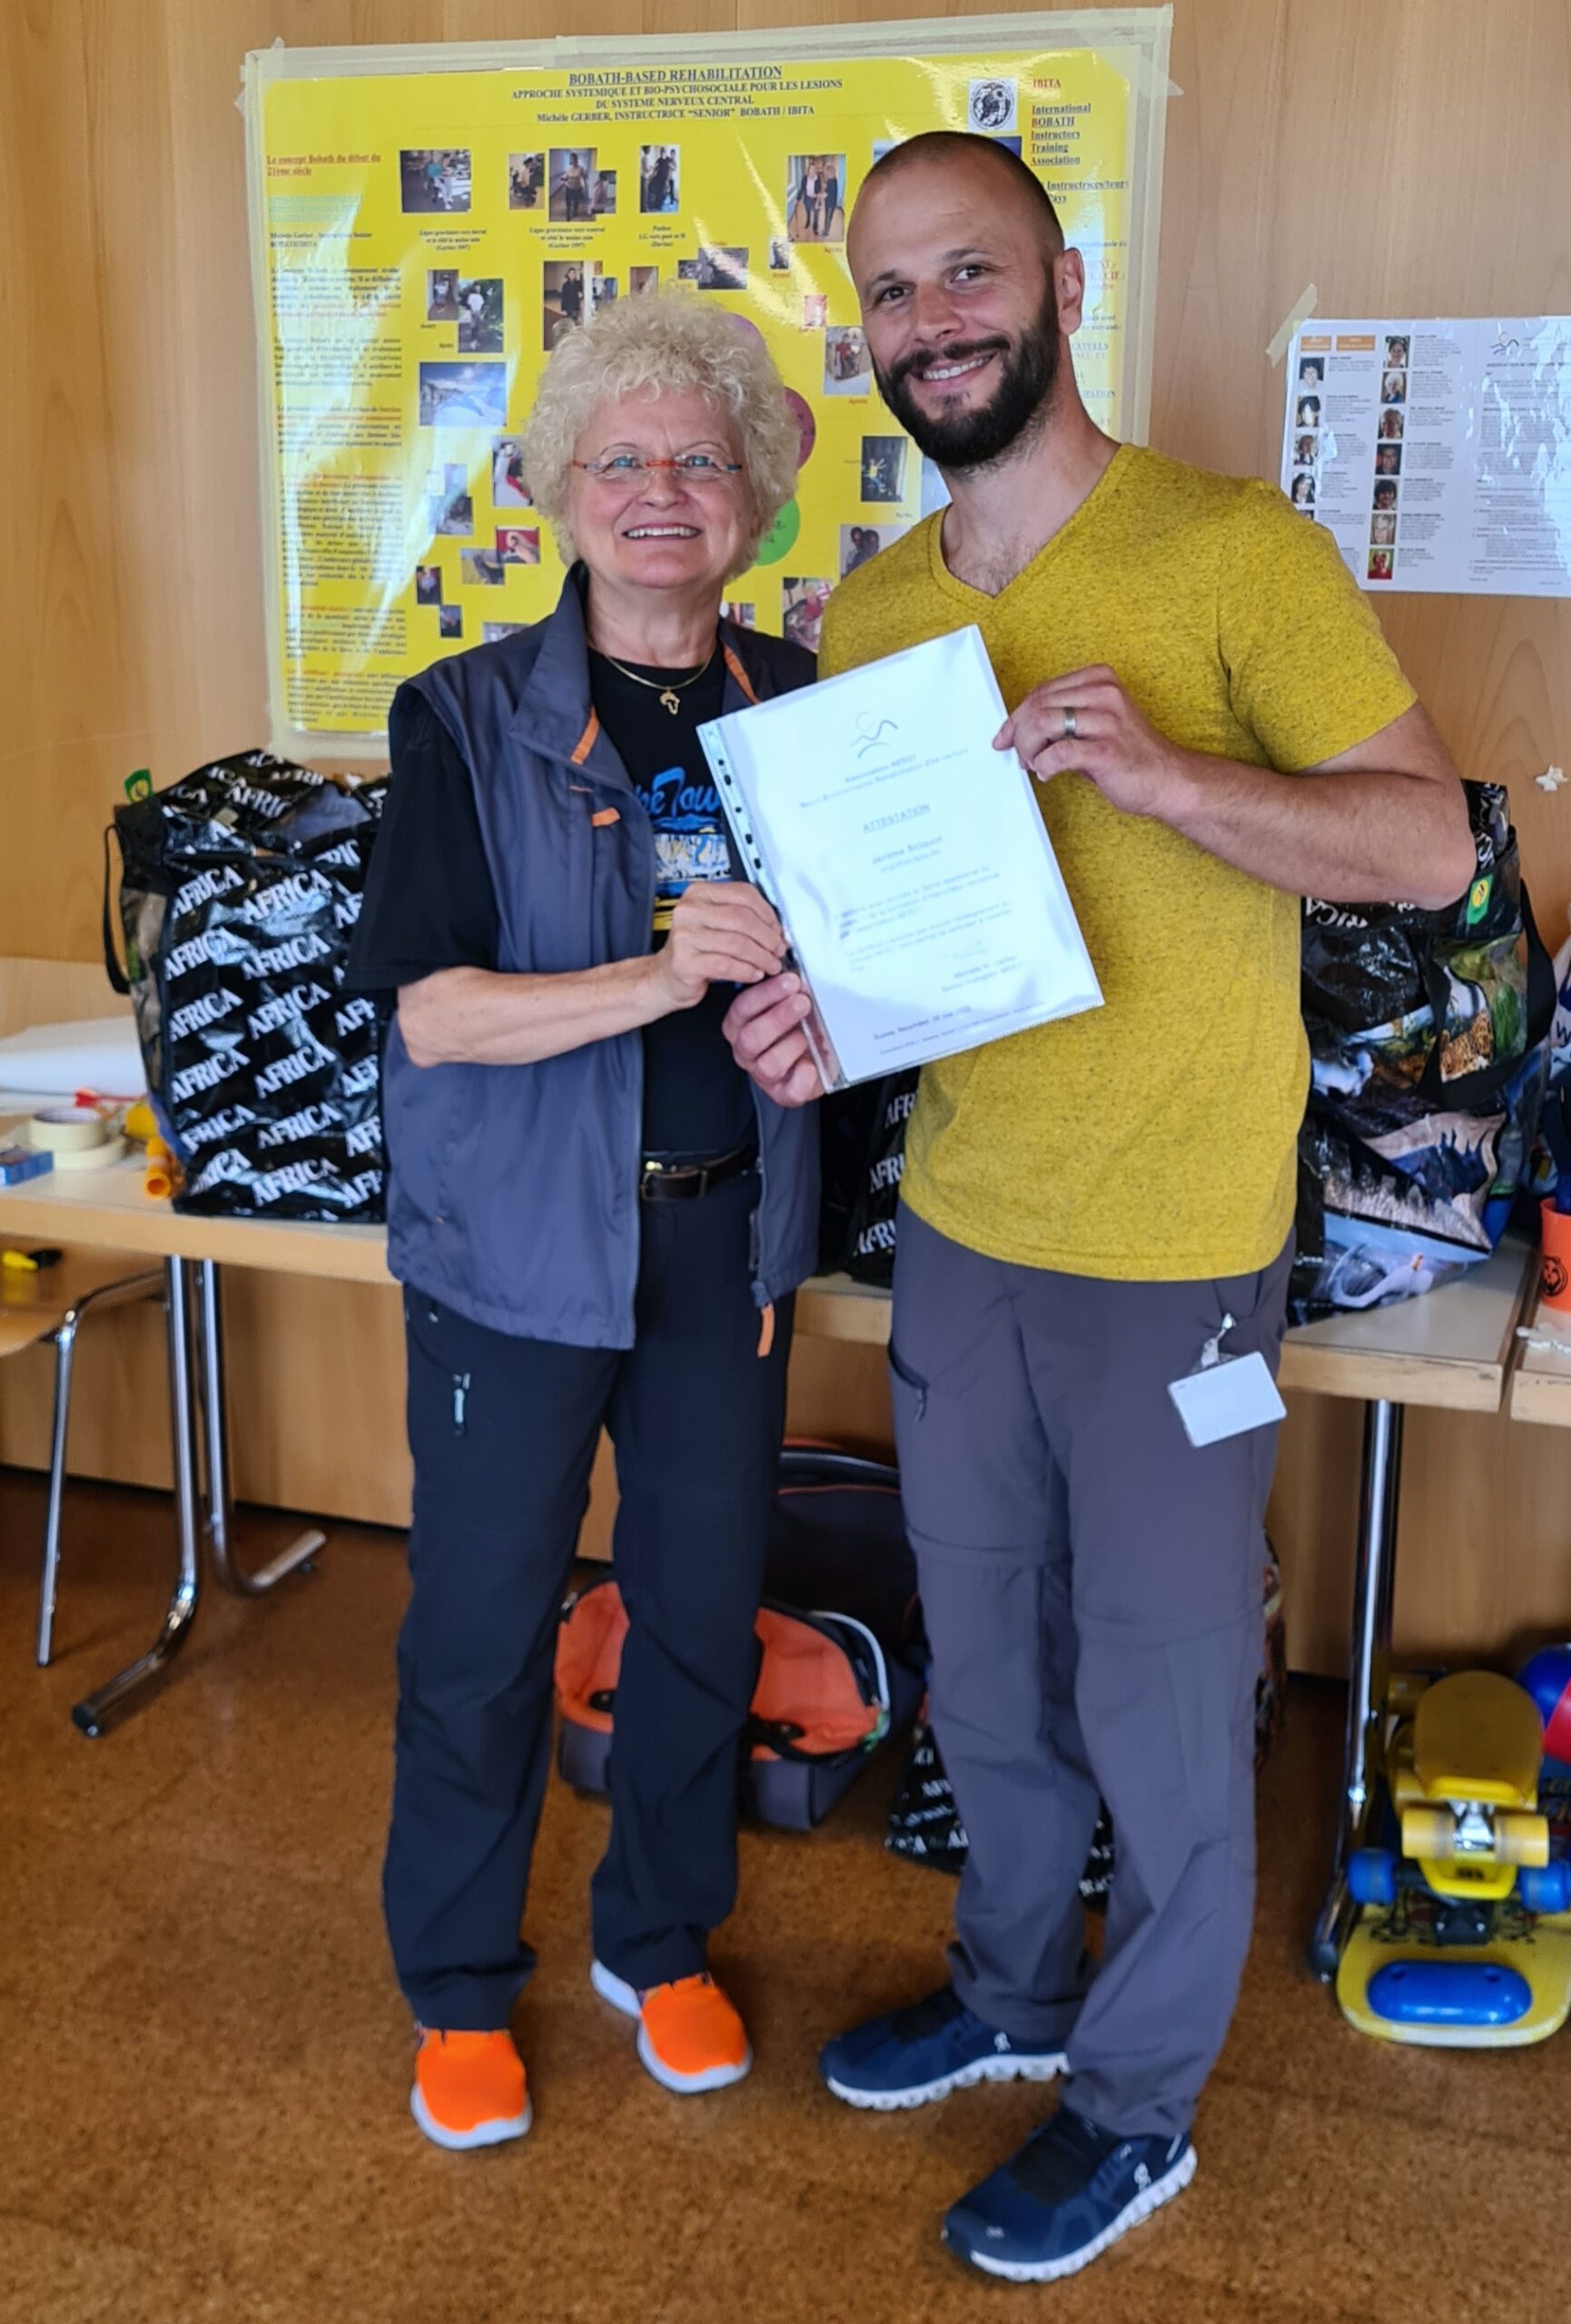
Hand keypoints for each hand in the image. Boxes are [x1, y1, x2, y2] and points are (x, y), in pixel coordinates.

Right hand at [651, 882, 786, 1011]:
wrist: (666, 977)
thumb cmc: (696, 950)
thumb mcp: (717, 924)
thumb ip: (742, 918)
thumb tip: (777, 927)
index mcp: (699, 893)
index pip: (743, 894)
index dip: (768, 913)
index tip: (778, 929)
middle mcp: (689, 910)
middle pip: (742, 918)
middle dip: (768, 937)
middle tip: (779, 949)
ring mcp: (684, 936)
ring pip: (737, 943)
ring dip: (761, 956)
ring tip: (771, 965)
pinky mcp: (685, 962)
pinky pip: (726, 965)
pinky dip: (746, 971)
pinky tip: (755, 974)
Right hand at [722, 973, 826, 1106]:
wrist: (817, 1058)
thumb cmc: (799, 1026)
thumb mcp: (791, 1003)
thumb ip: (789, 991)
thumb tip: (800, 976)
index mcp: (740, 1025)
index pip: (743, 1008)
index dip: (767, 994)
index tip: (791, 981)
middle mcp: (746, 1051)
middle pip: (751, 1038)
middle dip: (779, 1017)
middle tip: (803, 1002)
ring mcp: (763, 1074)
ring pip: (768, 1065)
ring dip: (793, 1045)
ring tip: (810, 1034)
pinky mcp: (784, 1093)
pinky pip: (791, 1089)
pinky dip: (805, 1075)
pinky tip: (814, 1062)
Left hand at [995, 665, 1193, 822]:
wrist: (1168, 779)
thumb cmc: (1130, 754)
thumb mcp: (1094, 724)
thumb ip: (1060, 719)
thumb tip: (1017, 729)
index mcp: (1099, 679)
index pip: (1042, 691)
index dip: (1017, 716)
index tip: (1005, 736)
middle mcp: (1104, 693)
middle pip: (1037, 705)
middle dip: (1019, 734)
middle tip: (1022, 755)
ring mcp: (1107, 720)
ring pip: (1042, 723)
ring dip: (1029, 749)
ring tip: (1036, 763)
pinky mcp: (1107, 749)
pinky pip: (1059, 753)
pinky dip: (1045, 765)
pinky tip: (1049, 773)